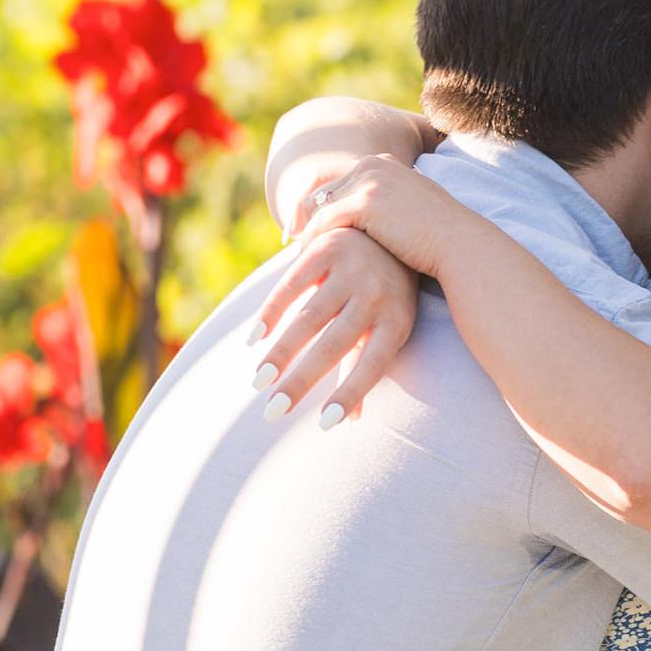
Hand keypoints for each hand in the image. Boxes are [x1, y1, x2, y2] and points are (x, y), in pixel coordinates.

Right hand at [250, 224, 418, 426]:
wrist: (389, 226)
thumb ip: (362, 367)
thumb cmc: (386, 292)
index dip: (350, 394)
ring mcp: (351, 269)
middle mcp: (376, 295)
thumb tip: (349, 422)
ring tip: (259, 381)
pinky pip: (291, 285)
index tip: (325, 424)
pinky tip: (253, 340)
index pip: (372, 365)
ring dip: (281, 353)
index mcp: (397, 321)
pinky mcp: (325, 247)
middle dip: (301, 381)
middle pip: (333, 346)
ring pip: (309, 319)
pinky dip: (271, 313)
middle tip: (272, 411)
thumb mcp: (386, 326)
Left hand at [286, 154, 469, 278]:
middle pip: (324, 188)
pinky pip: (325, 222)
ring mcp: (368, 181)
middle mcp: (374, 164)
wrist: (458, 244)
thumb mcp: (411, 211)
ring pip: (321, 205)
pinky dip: (312, 240)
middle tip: (290, 236)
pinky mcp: (363, 203)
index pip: (339, 180)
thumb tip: (373, 223)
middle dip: (305, 213)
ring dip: (305, 228)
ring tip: (294, 252)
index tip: (305, 224)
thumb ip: (388, 207)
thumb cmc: (440, 237)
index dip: (320, 202)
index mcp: (384, 163)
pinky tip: (305, 259)